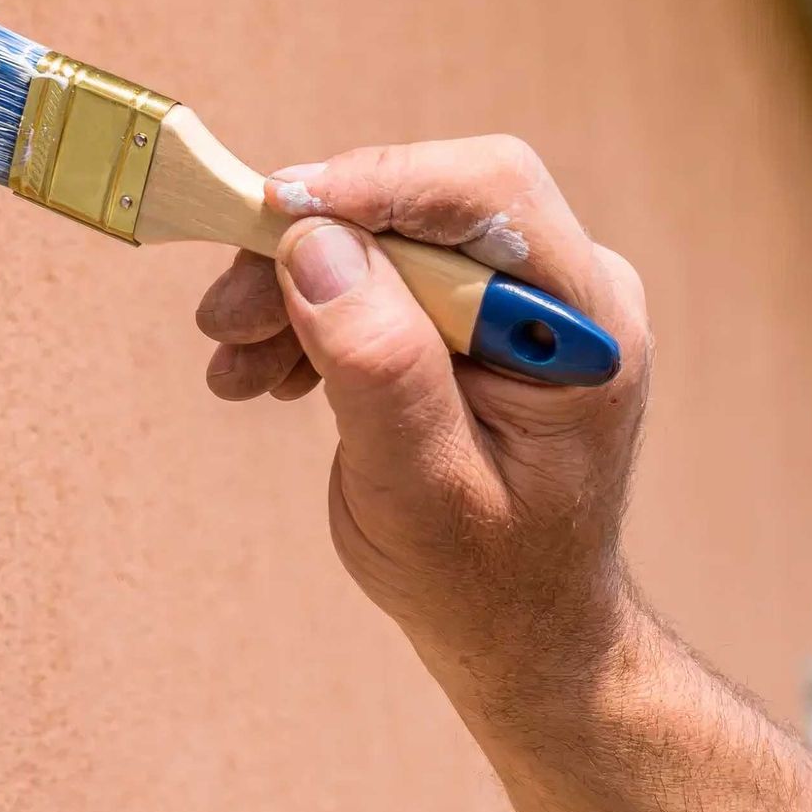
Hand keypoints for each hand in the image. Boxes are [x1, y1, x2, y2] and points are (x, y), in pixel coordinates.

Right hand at [194, 136, 651, 700]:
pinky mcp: (469, 316)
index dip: (379, 184)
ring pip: (389, 237)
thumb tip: (318, 248)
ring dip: (296, 285)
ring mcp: (517, 300)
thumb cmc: (485, 579)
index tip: (276, 209)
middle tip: (224, 315)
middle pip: (424, 208)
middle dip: (313, 247)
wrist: (514, 627)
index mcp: (587, 327)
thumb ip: (380, 368)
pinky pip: (380, 276)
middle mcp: (564, 291)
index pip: (491, 195)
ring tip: (232, 363)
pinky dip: (311, 311)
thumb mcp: (423, 490)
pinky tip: (265, 372)